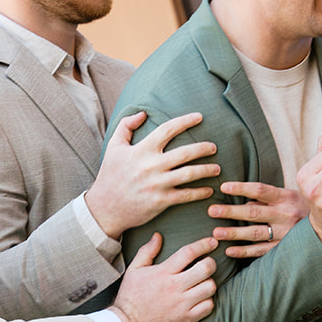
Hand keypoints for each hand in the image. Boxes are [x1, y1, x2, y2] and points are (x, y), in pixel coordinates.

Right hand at [85, 111, 219, 239]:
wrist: (104, 208)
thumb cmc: (110, 176)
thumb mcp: (114, 147)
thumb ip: (126, 126)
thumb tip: (143, 113)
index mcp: (142, 150)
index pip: (168, 129)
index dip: (185, 121)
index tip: (199, 117)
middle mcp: (151, 166)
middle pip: (185, 152)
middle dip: (203, 148)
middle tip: (213, 147)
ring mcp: (157, 184)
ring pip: (189, 174)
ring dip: (207, 170)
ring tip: (217, 168)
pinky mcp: (161, 201)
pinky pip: (186, 195)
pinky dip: (200, 192)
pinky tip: (209, 190)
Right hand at [110, 233, 216, 321]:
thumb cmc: (130, 298)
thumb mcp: (134, 271)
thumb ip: (147, 252)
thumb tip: (158, 236)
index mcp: (163, 272)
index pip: (188, 252)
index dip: (203, 244)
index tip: (212, 242)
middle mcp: (175, 287)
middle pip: (206, 268)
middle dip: (210, 263)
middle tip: (208, 265)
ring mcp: (182, 304)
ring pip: (210, 287)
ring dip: (209, 283)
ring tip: (202, 283)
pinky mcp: (187, 319)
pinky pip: (208, 306)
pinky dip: (207, 301)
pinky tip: (200, 300)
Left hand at [207, 180, 304, 257]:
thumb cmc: (304, 209)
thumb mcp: (292, 196)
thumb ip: (269, 197)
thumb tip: (244, 201)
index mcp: (287, 197)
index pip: (260, 190)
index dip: (241, 188)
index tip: (223, 187)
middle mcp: (286, 215)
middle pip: (254, 213)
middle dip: (231, 212)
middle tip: (212, 211)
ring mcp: (285, 234)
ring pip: (255, 233)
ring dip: (234, 234)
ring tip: (216, 233)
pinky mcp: (284, 249)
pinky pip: (262, 251)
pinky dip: (245, 252)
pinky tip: (230, 251)